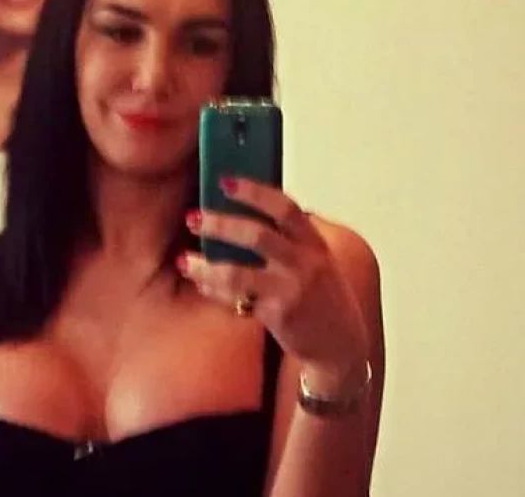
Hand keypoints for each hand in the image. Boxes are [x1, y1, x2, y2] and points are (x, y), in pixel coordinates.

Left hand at [177, 176, 368, 394]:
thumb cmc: (322, 297)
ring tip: (185, 260)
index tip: (225, 182)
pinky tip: (202, 283)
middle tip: (192, 218)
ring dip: (205, 265)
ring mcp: (291, 289)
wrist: (341, 345)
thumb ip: (290, 238)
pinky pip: (236, 298)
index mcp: (314, 242)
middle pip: (257, 235)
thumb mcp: (315, 260)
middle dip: (219, 224)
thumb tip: (245, 213)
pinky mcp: (278, 315)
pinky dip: (214, 289)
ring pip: (237, 272)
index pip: (285, 207)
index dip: (253, 192)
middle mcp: (304, 263)